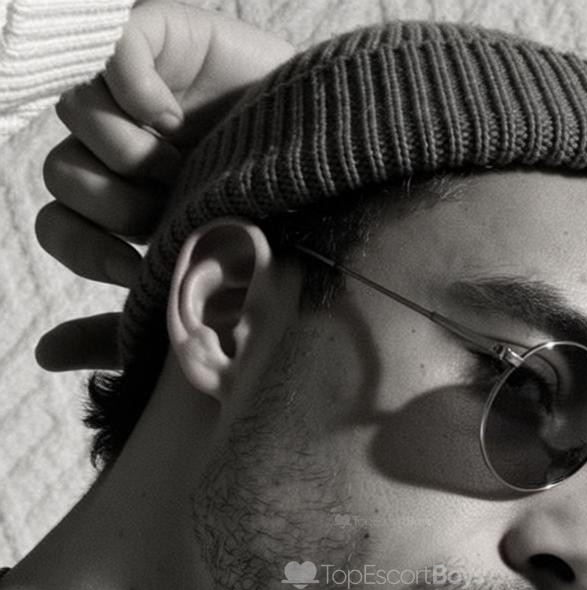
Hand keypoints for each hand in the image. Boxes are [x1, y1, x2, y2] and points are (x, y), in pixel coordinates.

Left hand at [36, 0, 293, 370]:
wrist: (346, 183)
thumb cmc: (280, 243)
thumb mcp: (200, 302)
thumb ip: (121, 330)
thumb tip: (43, 356)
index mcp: (128, 211)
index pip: (60, 225)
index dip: (88, 250)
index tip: (139, 268)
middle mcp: (128, 153)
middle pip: (63, 174)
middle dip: (114, 207)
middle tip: (173, 213)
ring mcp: (142, 94)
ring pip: (76, 116)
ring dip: (127, 156)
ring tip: (186, 169)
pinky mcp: (166, 40)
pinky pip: (109, 50)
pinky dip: (128, 86)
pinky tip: (169, 120)